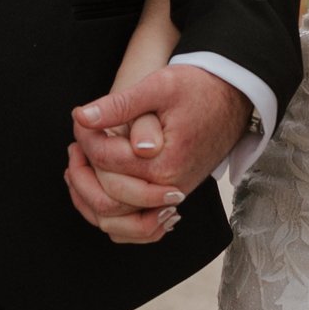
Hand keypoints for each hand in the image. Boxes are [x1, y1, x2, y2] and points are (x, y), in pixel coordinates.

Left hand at [66, 65, 249, 246]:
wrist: (232, 96)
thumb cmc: (198, 88)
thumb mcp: (159, 85)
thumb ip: (120, 104)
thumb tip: (82, 117)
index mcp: (165, 163)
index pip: (107, 161)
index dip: (86, 138)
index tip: (80, 119)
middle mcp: (169, 188)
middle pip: (107, 197)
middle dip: (82, 170)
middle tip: (76, 142)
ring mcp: (171, 196)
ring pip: (117, 220)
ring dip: (90, 197)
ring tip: (79, 165)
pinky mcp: (171, 196)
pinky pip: (133, 224)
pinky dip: (109, 213)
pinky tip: (95, 185)